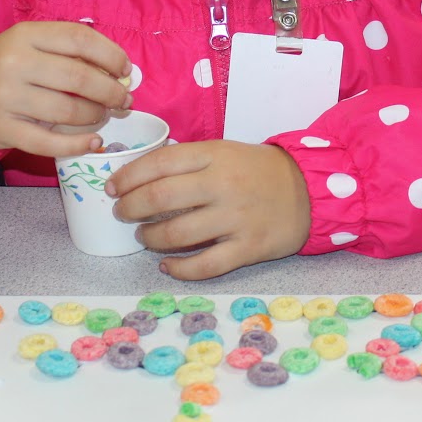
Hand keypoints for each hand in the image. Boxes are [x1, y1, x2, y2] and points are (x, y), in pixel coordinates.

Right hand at [0, 21, 131, 157]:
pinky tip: (93, 142)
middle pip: (79, 78)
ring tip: (102, 116)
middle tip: (123, 100)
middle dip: (110, 91)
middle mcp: (14, 63)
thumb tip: (120, 71)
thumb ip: (68, 51)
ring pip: (67, 112)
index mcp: (26, 34)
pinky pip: (47, 143)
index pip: (79, 39)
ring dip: (95, 116)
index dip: (110, 55)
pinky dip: (76, 145)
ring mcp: (5, 97)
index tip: (125, 69)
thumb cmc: (6, 66)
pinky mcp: (1, 128)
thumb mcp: (30, 44)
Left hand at [106, 141, 310, 280]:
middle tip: (122, 213)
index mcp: (214, 155)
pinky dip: (179, 269)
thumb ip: (188, 162)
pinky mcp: (248, 248)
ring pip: (178, 234)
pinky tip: (166, 265)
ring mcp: (236, 218)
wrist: (308, 190)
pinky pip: (205, 265)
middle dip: (131, 208)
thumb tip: (139, 176)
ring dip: (151, 238)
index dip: (128, 177)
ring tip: (144, 237)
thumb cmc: (256, 170)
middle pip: (161, 198)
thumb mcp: (224, 152)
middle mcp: (222, 185)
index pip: (159, 163)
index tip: (113, 188)